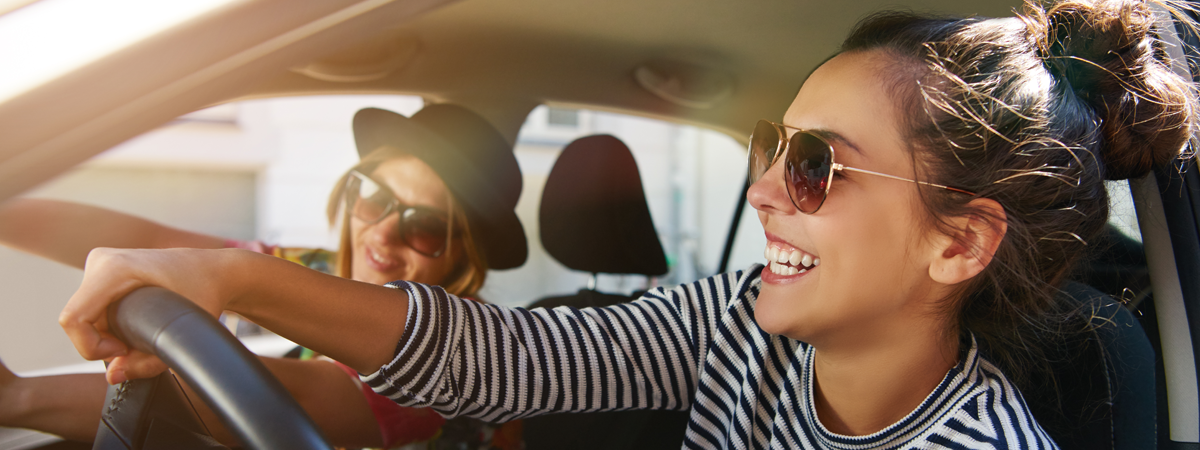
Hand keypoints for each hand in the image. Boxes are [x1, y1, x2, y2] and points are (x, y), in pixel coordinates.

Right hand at [59, 248, 235, 383]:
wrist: (214, 270)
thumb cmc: (204, 293)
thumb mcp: (182, 331)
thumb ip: (148, 361)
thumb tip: (113, 375)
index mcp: (114, 268)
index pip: (74, 319)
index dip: (92, 346)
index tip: (124, 351)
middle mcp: (101, 261)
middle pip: (80, 322)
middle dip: (104, 344)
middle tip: (140, 346)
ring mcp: (100, 265)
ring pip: (85, 318)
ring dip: (108, 336)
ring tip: (143, 333)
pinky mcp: (103, 274)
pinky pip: (92, 311)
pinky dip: (110, 326)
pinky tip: (136, 324)